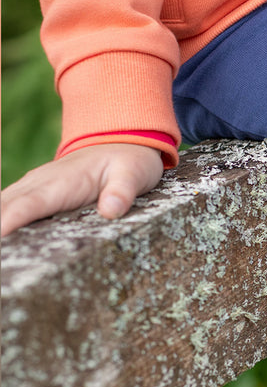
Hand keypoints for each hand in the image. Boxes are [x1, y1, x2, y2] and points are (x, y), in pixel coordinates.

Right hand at [1, 143, 164, 236]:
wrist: (120, 142)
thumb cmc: (127, 161)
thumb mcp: (134, 174)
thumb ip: (122, 191)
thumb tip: (110, 210)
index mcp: (62, 183)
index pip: (30, 204)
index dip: (11, 220)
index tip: (1, 236)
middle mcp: (40, 184)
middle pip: (6, 207)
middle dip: (0, 229)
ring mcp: (33, 188)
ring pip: (3, 206)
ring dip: (0, 227)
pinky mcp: (34, 194)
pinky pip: (9, 208)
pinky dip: (3, 221)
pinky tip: (5, 244)